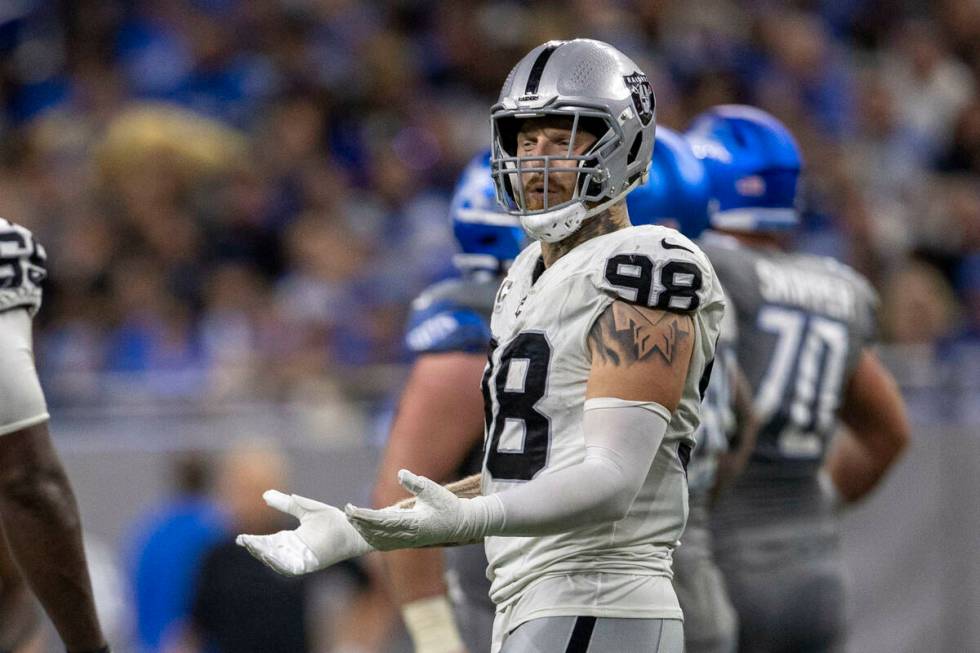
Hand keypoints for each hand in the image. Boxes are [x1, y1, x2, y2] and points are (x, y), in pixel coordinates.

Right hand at [236, 490, 372, 575]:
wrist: (353, 527)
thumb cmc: (332, 520)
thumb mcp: (304, 508)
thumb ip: (287, 503)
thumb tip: (265, 494)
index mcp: (292, 540)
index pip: (268, 543)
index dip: (254, 542)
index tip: (240, 538)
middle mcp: (295, 552)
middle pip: (270, 553)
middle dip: (256, 549)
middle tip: (245, 542)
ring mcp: (303, 559)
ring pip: (278, 562)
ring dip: (266, 556)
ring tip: (254, 547)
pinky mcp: (312, 564)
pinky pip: (292, 567)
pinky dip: (281, 563)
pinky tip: (272, 556)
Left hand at [345, 469, 494, 549]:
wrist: (462, 524)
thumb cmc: (448, 506)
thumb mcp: (434, 490)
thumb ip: (416, 483)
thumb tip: (400, 473)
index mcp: (413, 523)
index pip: (382, 520)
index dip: (364, 516)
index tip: (351, 509)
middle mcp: (408, 535)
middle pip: (377, 531)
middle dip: (360, 522)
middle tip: (346, 511)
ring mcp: (408, 540)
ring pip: (379, 539)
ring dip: (364, 530)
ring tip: (352, 519)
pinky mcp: (408, 541)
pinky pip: (386, 543)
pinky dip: (373, 538)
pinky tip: (365, 532)